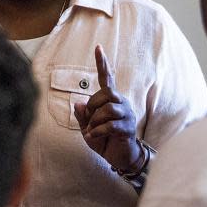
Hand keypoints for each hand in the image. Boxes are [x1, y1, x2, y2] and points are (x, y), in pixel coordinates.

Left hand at [73, 44, 142, 171]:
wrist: (119, 158)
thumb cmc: (103, 140)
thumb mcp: (87, 127)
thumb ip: (82, 116)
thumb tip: (78, 102)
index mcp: (111, 100)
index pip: (107, 78)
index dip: (102, 63)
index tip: (98, 47)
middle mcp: (121, 103)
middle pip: (106, 93)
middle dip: (92, 105)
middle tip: (88, 119)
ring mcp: (127, 115)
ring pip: (108, 109)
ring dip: (95, 121)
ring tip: (92, 130)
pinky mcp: (128, 128)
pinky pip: (110, 125)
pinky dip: (97, 131)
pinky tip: (93, 136)